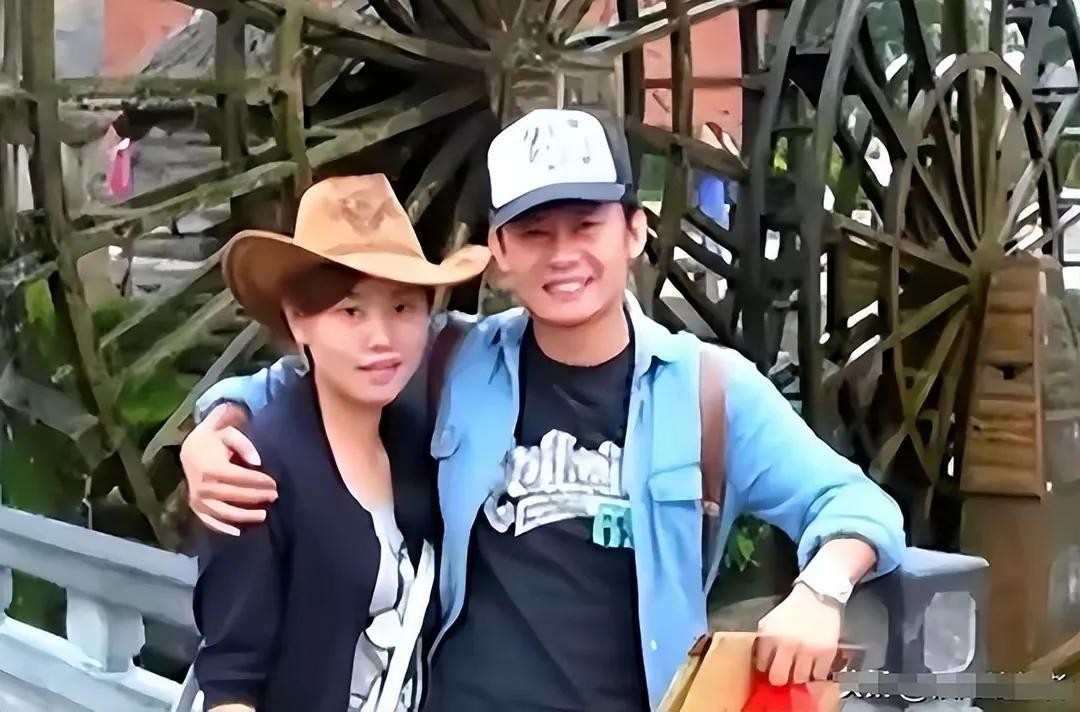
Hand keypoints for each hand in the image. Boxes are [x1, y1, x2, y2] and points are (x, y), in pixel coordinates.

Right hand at [180, 403, 276, 535]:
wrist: (189, 448)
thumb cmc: (212, 438)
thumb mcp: (227, 431)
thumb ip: (243, 444)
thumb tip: (257, 462)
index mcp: (210, 467)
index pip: (239, 477)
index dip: (258, 481)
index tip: (274, 483)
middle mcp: (202, 486)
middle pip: (234, 495)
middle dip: (256, 497)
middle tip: (274, 496)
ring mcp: (197, 499)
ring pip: (224, 512)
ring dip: (244, 516)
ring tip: (263, 515)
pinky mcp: (195, 507)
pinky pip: (209, 521)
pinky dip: (223, 528)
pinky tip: (239, 532)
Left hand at [754, 583, 841, 685]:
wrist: (817, 597)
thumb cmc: (791, 611)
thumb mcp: (769, 622)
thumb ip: (764, 643)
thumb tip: (761, 666)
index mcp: (770, 636)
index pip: (762, 665)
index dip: (765, 667)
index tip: (770, 666)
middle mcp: (788, 644)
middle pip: (778, 678)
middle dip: (779, 678)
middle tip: (784, 674)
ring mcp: (808, 650)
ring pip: (800, 679)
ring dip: (799, 675)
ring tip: (800, 667)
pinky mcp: (827, 653)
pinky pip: (819, 676)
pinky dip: (816, 674)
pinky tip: (814, 665)